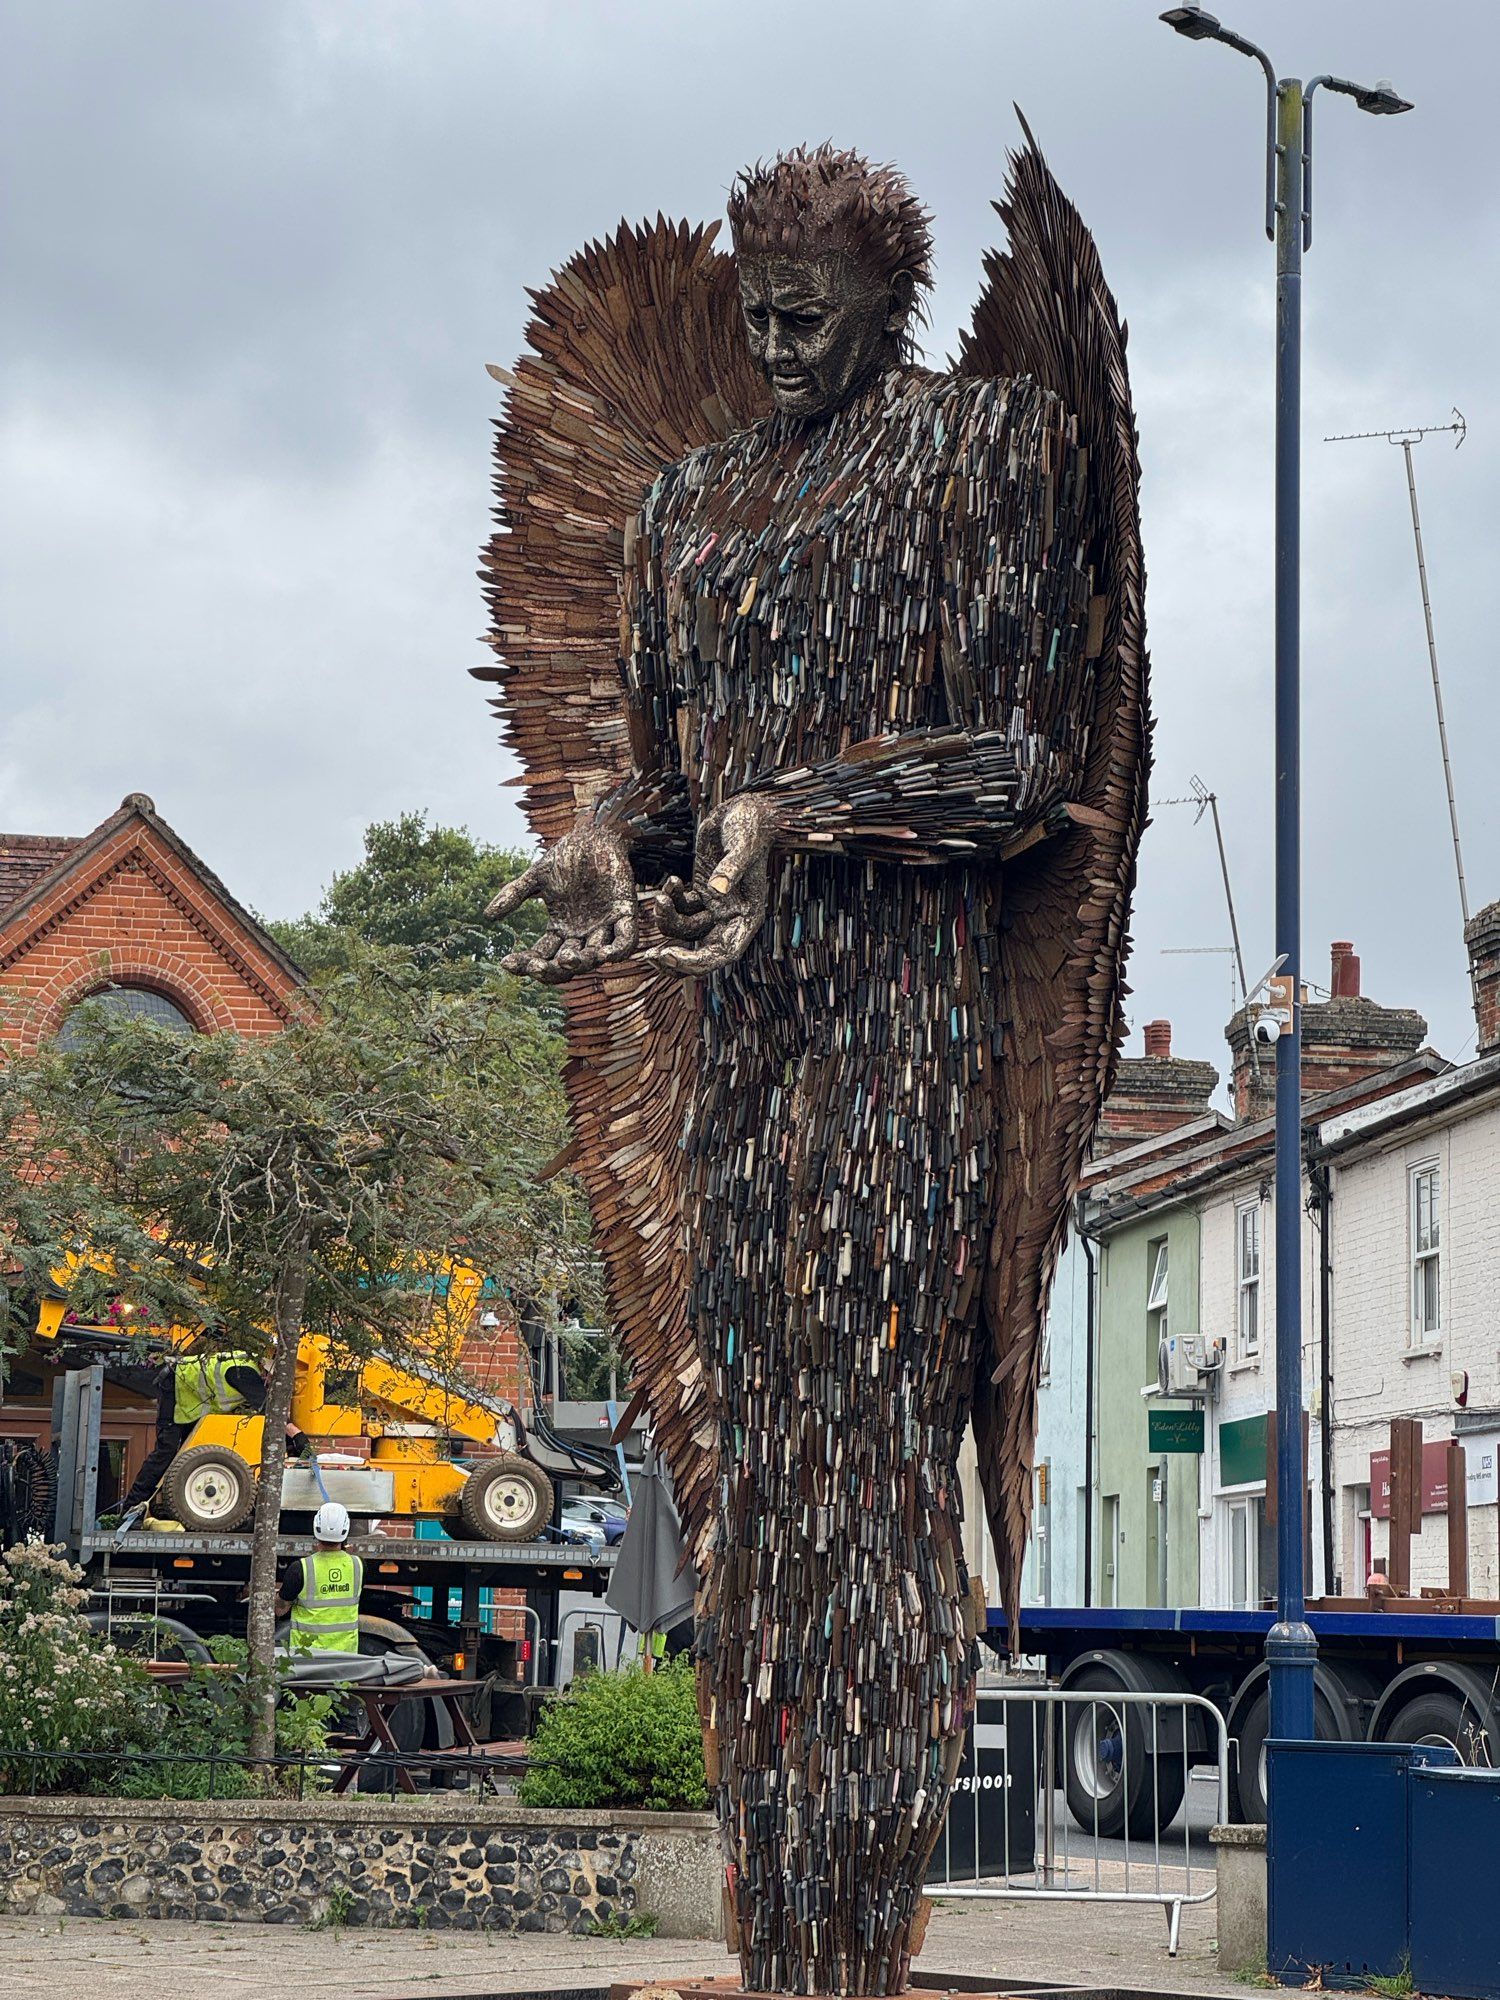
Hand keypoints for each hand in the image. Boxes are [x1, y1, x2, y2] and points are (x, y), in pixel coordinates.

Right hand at [486, 821, 638, 983]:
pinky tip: (603, 954)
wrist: (595, 834)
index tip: (506, 962)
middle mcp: (581, 934)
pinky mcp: (625, 914)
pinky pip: (626, 942)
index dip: (524, 963)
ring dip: (580, 962)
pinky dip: (617, 951)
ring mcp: (603, 927)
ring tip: (566, 958)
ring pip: (593, 958)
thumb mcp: (536, 876)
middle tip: (537, 964)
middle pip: (565, 965)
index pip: (540, 956)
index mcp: (560, 929)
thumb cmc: (567, 855)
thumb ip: (514, 895)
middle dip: (549, 970)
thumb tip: (488, 915)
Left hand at [645, 793, 776, 976]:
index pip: (723, 953)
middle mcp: (731, 916)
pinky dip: (670, 900)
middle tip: (651, 957)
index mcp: (747, 916)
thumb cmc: (750, 826)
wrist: (744, 809)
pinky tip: (671, 881)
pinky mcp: (702, 892)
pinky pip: (680, 908)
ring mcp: (715, 905)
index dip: (697, 961)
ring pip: (686, 930)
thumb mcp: (743, 844)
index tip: (669, 955)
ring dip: (667, 919)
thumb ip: (732, 868)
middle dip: (676, 957)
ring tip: (660, 897)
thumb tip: (717, 890)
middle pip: (702, 952)